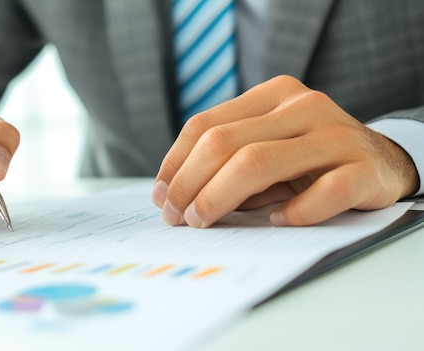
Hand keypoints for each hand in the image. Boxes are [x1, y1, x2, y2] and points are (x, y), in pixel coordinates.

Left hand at [152, 75, 418, 227]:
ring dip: (219, 198)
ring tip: (202, 221)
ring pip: (258, 163)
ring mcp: (336, 135)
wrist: (383, 160)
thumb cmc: (309, 158)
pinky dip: (292, 213)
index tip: (160, 195)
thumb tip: (172, 193)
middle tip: (175, 217)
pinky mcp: (365, 169)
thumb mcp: (267, 144)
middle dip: (188, 184)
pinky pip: (320, 193)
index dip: (175, 164)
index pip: (205, 125)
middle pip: (224, 144)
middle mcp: (304, 106)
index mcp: (273, 94)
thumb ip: (228, 157)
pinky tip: (277, 220)